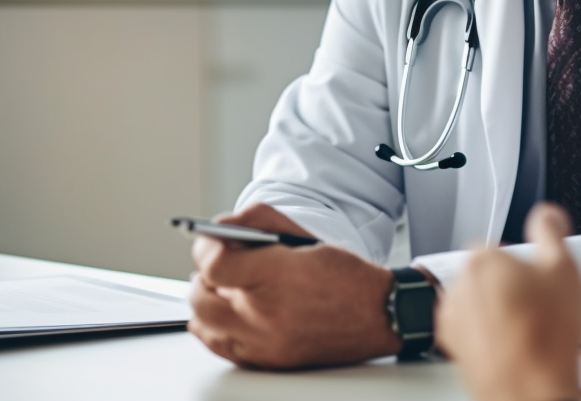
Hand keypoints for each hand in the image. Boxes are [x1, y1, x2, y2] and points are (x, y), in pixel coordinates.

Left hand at [187, 203, 401, 368]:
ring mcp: (265, 343)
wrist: (378, 316)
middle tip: (218, 264)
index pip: (214, 264)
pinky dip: (216, 328)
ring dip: (207, 301)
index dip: (204, 247)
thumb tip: (220, 226)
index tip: (210, 241)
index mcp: (279, 276)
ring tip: (226, 288)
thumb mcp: (304, 234)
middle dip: (204, 275)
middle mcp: (268, 315)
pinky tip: (231, 313)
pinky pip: (219, 347)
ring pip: (204, 324)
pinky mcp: (266, 361)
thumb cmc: (344, 275)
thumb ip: (258, 219)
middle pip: (201, 297)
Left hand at [437, 203, 580, 400]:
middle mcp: (459, 284)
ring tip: (526, 328)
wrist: (532, 389)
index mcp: (483, 259)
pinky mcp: (451, 344)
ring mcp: (452, 317)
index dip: (525, 263)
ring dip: (495, 308)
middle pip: (488, 273)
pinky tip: (511, 343)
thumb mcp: (565, 268)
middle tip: (537, 305)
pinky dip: (485, 331)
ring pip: (478, 300)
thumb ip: (551, 230)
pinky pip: (470, 327)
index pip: (502, 247)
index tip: (538, 279)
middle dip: (509, 285)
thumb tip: (547, 213)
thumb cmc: (546, 337)